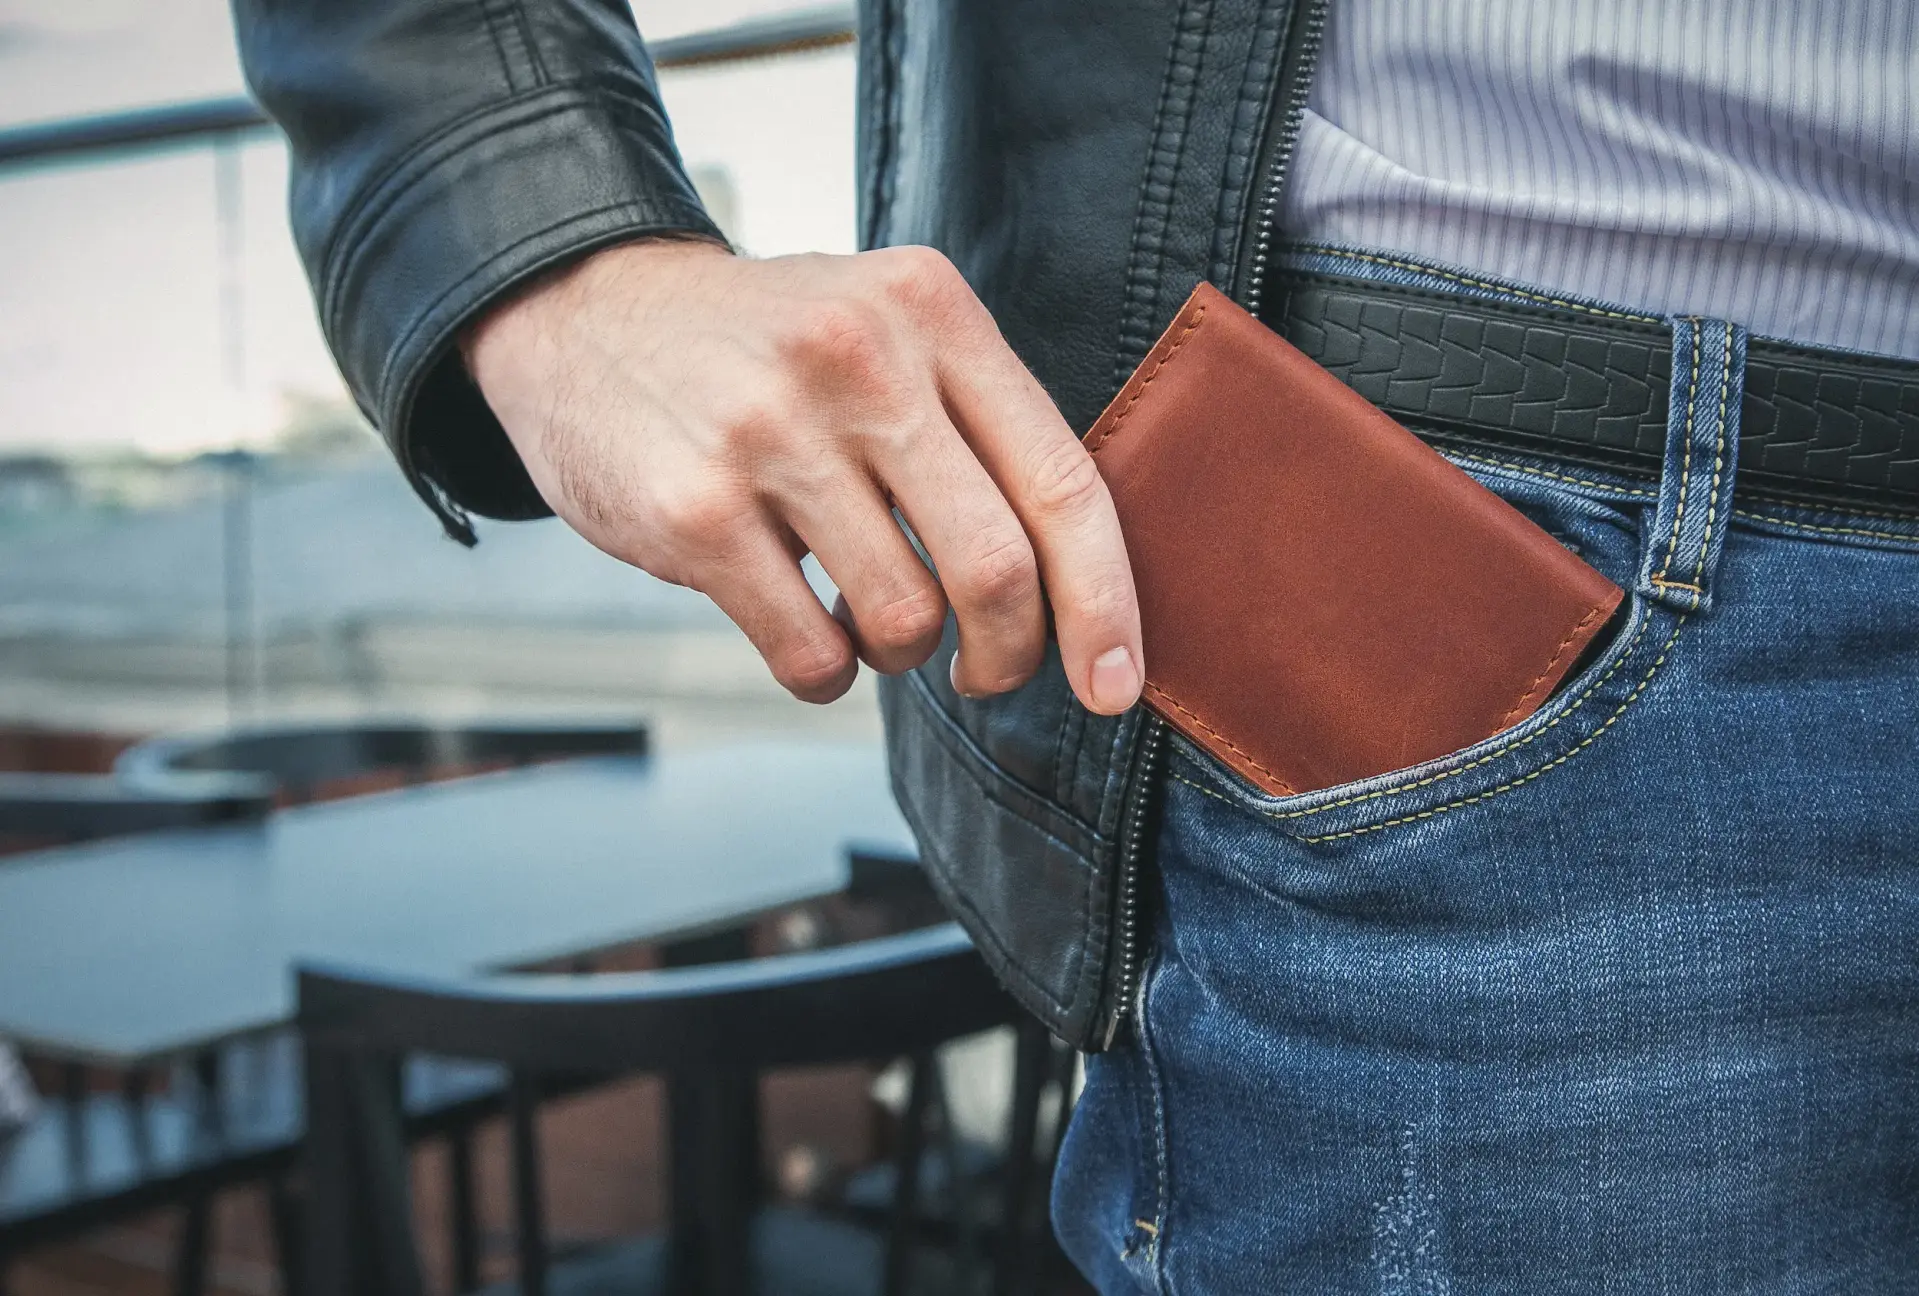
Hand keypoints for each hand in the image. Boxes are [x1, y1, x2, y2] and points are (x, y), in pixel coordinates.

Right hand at [464, 239, 1143, 711]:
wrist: (586, 314)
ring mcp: (770, 432)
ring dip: (901, 655)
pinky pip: (810, 653)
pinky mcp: (693, 509)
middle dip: (1010, 654)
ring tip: (867, 619)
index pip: (1061, 480)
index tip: (1115, 685)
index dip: (1106, 602)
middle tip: (989, 672)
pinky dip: (827, 674)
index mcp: (931, 311)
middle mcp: (860, 359)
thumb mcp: (885, 328)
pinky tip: (808, 634)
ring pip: (904, 621)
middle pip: (996, 568)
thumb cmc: (767, 351)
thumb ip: (976, 422)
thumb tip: (1080, 581)